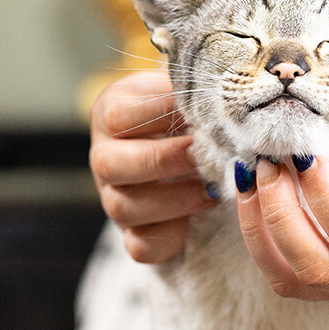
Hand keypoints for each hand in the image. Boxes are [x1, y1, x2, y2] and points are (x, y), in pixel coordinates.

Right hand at [90, 72, 216, 262]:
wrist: (189, 151)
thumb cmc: (189, 114)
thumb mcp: (185, 92)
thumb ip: (195, 88)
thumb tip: (223, 83)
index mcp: (111, 114)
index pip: (119, 115)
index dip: (159, 114)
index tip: (199, 112)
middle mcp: (105, 157)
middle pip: (111, 164)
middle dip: (164, 160)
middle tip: (204, 154)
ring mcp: (114, 198)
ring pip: (123, 207)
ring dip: (174, 199)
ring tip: (213, 188)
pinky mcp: (132, 234)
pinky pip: (140, 245)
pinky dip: (170, 237)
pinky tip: (198, 219)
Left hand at [234, 152, 328, 329]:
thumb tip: (324, 145)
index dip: (322, 193)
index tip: (306, 151)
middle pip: (307, 263)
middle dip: (276, 208)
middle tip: (267, 159)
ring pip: (286, 276)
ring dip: (258, 227)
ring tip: (252, 178)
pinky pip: (285, 275)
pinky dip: (262, 240)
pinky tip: (261, 202)